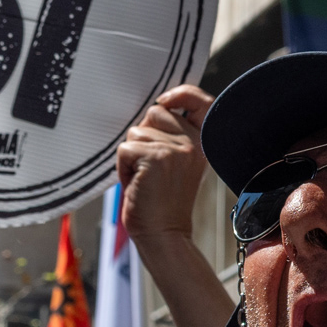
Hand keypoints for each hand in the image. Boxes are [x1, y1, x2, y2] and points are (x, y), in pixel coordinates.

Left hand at [116, 86, 211, 245]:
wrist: (164, 234)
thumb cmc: (163, 200)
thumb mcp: (178, 162)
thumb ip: (173, 135)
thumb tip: (154, 107)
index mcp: (203, 141)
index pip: (200, 99)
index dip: (180, 93)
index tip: (166, 100)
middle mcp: (194, 142)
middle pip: (154, 112)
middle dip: (143, 136)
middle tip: (150, 168)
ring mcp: (177, 149)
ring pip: (136, 131)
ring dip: (131, 155)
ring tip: (144, 178)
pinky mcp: (156, 157)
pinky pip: (125, 148)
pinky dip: (123, 167)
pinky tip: (137, 184)